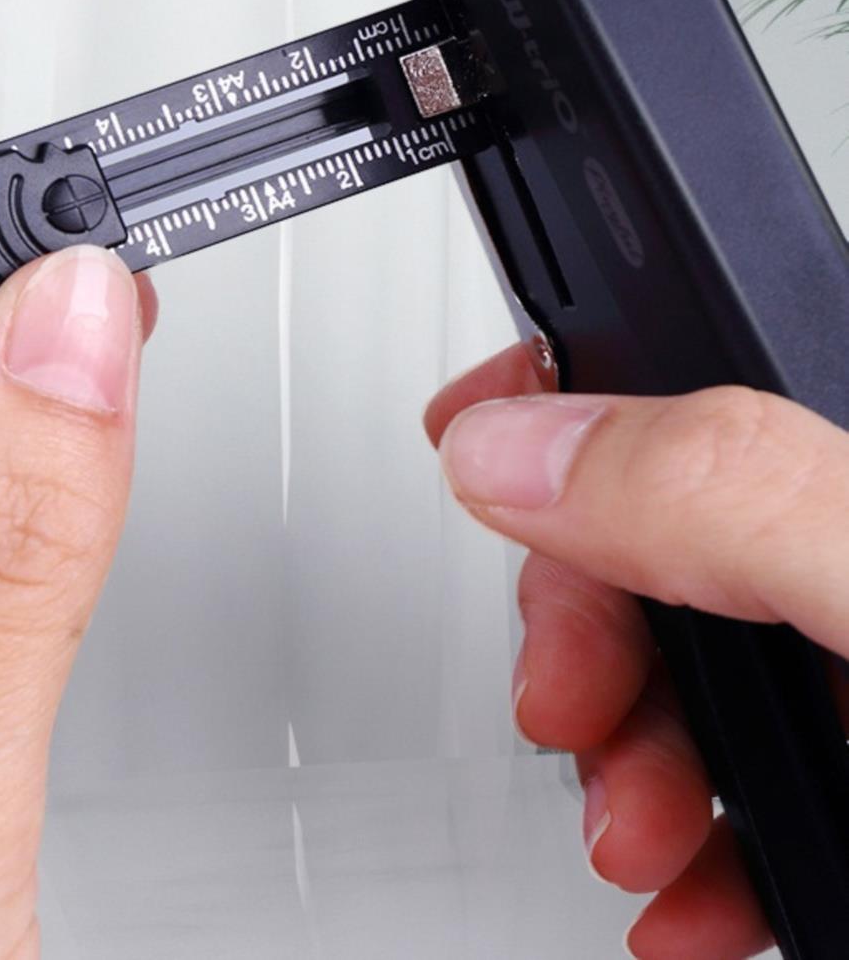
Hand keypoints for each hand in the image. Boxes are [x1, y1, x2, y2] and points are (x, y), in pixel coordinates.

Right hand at [427, 344, 848, 959]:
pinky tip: (686, 900)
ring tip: (635, 840)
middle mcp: (845, 567)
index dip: (559, 387)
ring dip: (619, 763)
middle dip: (579, 630)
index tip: (467, 433)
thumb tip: (516, 451)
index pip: (689, 378)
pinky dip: (685, 856)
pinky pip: (739, 791)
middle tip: (566, 706)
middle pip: (654, 538)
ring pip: (682, 675)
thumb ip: (722, 495)